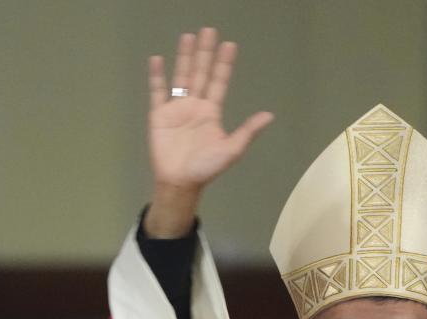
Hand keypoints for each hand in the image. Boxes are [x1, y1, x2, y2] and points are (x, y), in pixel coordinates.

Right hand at [145, 27, 273, 237]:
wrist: (181, 181)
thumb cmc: (206, 167)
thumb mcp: (231, 149)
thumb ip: (247, 131)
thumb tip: (269, 115)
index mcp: (212, 112)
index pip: (219, 82)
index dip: (224, 64)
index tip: (229, 45)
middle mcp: (195, 105)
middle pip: (201, 73)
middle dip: (205, 53)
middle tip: (209, 30)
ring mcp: (177, 108)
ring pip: (182, 76)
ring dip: (185, 57)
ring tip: (188, 37)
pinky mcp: (159, 114)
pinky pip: (158, 91)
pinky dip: (157, 76)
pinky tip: (158, 59)